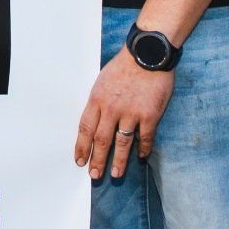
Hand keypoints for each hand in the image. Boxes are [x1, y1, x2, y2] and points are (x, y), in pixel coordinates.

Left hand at [74, 49, 174, 178]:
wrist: (148, 53)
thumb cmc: (124, 66)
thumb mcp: (102, 81)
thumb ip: (99, 101)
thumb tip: (94, 121)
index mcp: (97, 99)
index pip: (85, 129)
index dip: (82, 147)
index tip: (79, 161)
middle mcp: (112, 108)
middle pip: (101, 140)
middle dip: (97, 160)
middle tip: (94, 176)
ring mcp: (131, 113)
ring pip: (122, 143)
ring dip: (118, 161)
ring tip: (116, 174)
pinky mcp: (149, 115)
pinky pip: (145, 137)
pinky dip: (143, 149)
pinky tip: (141, 157)